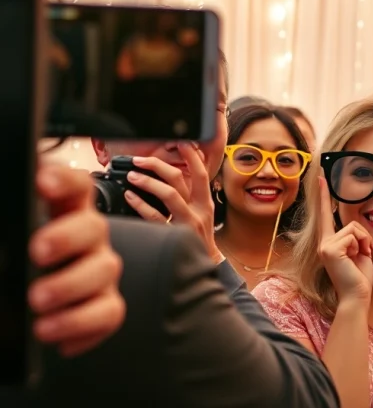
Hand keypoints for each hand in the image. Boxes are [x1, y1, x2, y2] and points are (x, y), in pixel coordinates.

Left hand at [30, 164, 125, 356]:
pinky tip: (54, 336)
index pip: (76, 186)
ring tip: (38, 305)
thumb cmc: (15, 264)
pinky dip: (83, 326)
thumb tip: (11, 218)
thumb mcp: (11, 235)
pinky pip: (109, 314)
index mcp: (62, 212)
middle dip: (67, 238)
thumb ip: (10, 224)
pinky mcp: (104, 305)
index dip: (65, 180)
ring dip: (71, 287)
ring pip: (105, 270)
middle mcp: (87, 238)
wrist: (25, 301)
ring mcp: (99, 271)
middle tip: (37, 252)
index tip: (42, 182)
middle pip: (94, 226)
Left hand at [125, 143, 219, 261]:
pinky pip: (155, 216)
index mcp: (205, 201)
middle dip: (158, 165)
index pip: (201, 172)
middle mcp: (199, 209)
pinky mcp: (175, 234)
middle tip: (139, 160)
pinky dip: (141, 204)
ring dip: (148, 182)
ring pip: (169, 194)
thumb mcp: (201, 213)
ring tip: (132, 176)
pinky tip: (130, 196)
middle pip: (180, 179)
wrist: (207, 265)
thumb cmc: (200, 237)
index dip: (191, 155)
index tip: (181, 142)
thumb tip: (170, 175)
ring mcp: (187, 221)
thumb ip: (190, 196)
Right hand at [316, 177, 372, 305]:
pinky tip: (357, 258)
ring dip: (364, 242)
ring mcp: (324, 246)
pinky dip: (361, 245)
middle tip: (365, 254)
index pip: (326, 215)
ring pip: (354, 228)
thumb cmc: (360, 277)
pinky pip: (353, 235)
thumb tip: (355, 229)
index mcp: (329, 243)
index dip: (324, 196)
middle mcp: (323, 243)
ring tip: (361, 257)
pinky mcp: (329, 249)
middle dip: (364, 238)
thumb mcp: (359, 252)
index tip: (321, 177)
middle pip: (351, 223)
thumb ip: (355, 238)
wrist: (357, 296)